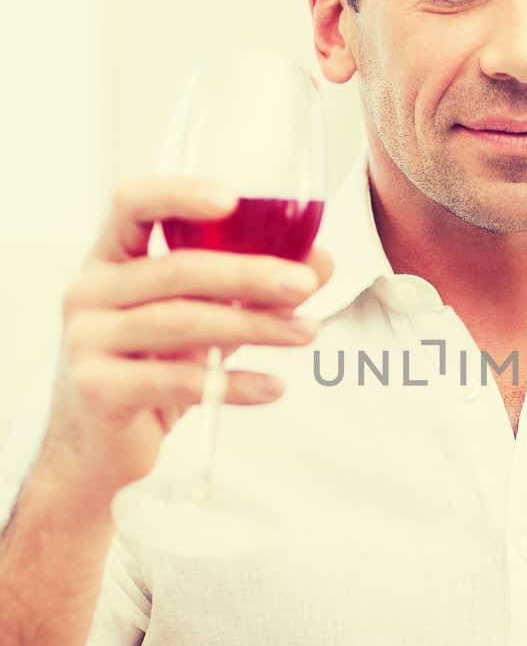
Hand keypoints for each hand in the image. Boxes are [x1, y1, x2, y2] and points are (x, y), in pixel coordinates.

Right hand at [36, 178, 333, 509]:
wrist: (94, 450)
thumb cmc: (147, 371)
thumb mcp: (199, 322)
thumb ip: (249, 290)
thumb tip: (319, 262)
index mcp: (108, 261)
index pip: (131, 205)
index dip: (178, 195)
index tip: (233, 200)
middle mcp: (89, 293)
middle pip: (175, 270)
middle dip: (248, 274)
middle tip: (304, 284)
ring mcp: (87, 342)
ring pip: (181, 323)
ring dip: (253, 326)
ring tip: (305, 332)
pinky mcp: (99, 391)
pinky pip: (177, 382)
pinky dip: (233, 384)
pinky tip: (274, 387)